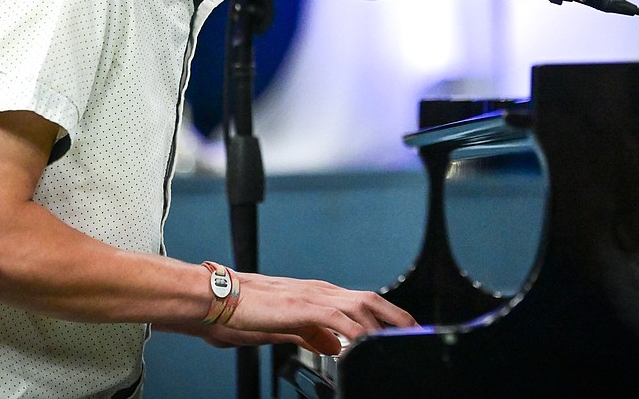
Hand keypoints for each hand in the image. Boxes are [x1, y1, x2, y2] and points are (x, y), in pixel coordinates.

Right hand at [218, 272, 417, 354]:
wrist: (222, 298)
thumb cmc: (249, 311)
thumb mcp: (289, 326)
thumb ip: (313, 335)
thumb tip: (334, 347)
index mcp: (319, 294)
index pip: (362, 302)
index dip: (385, 315)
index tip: (403, 330)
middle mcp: (321, 290)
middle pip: (370, 299)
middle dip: (396, 316)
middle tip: (416, 333)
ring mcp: (314, 295)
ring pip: (360, 305)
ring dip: (382, 323)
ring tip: (399, 341)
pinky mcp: (304, 306)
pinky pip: (338, 319)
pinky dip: (356, 331)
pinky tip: (365, 344)